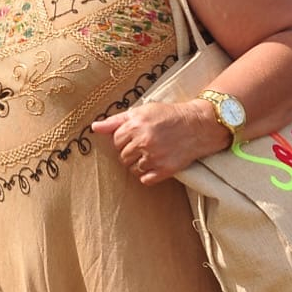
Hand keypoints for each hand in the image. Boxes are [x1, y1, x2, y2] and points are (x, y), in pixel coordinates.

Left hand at [91, 99, 227, 184]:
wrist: (197, 125)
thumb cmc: (168, 116)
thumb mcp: (142, 111)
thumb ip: (116, 120)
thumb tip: (95, 127)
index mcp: (136, 125)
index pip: (115, 141)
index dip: (124, 139)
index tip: (135, 136)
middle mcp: (143, 141)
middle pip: (123, 156)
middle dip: (131, 152)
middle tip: (145, 144)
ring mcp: (154, 156)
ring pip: (132, 169)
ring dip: (139, 163)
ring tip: (151, 153)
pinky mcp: (165, 169)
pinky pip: (145, 179)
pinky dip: (148, 174)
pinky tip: (156, 164)